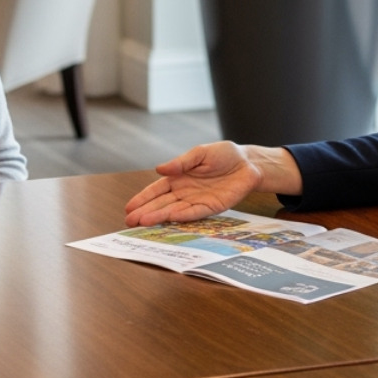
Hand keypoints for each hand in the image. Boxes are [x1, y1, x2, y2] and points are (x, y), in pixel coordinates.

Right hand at [124, 141, 273, 226]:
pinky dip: (182, 216)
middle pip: (161, 203)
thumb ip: (181, 162)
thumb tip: (159, 169)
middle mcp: (185, 191)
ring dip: (159, 217)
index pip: (156, 190)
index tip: (129, 207)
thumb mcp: (200, 153)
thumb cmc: (224, 155)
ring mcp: (197, 201)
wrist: (249, 163)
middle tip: (129, 221)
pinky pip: (194, 213)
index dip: (143, 198)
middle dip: (145, 212)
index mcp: (179, 177)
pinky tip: (169, 219)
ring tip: (142, 223)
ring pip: (174, 211)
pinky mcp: (212, 207)